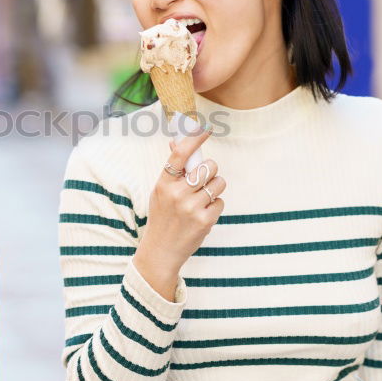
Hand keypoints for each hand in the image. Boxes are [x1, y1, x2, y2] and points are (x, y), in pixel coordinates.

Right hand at [133, 129, 224, 298]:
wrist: (161, 251)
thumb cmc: (162, 217)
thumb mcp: (160, 192)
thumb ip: (172, 169)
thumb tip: (177, 142)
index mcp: (163, 183)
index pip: (181, 154)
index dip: (195, 138)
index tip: (206, 129)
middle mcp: (177, 194)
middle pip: (209, 166)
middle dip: (210, 170)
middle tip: (204, 179)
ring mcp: (191, 208)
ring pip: (218, 183)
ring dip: (215, 188)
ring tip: (203, 199)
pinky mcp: (204, 221)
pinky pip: (220, 201)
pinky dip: (215, 206)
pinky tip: (203, 214)